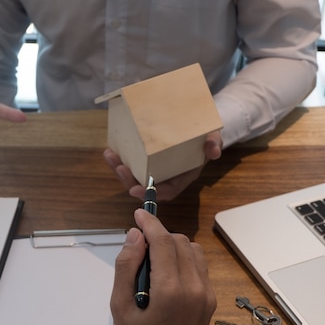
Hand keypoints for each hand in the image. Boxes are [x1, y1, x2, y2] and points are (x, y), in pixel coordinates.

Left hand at [103, 131, 222, 199]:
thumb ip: (214, 145)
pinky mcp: (146, 162)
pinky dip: (120, 161)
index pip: (165, 192)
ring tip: (110, 156)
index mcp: (180, 179)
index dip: (150, 194)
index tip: (136, 190)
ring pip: (134, 177)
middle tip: (120, 168)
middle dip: (129, 180)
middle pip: (144, 187)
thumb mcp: (214, 139)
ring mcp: (154, 171)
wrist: (199, 130)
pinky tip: (110, 151)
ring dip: (120, 170)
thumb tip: (213, 151)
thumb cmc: (206, 138)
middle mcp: (165, 178)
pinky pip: (131, 166)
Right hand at [110, 209, 215, 324]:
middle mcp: (194, 288)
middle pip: (179, 241)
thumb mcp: (120, 307)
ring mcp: (206, 294)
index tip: (139, 214)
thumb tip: (134, 236)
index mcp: (170, 290)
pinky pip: (199, 266)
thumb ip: (126, 267)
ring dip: (172, 246)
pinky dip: (183, 259)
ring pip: (192, 250)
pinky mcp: (210, 300)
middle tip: (138, 248)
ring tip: (152, 262)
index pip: (162, 240)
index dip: (149, 222)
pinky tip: (167, 274)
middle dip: (158, 235)